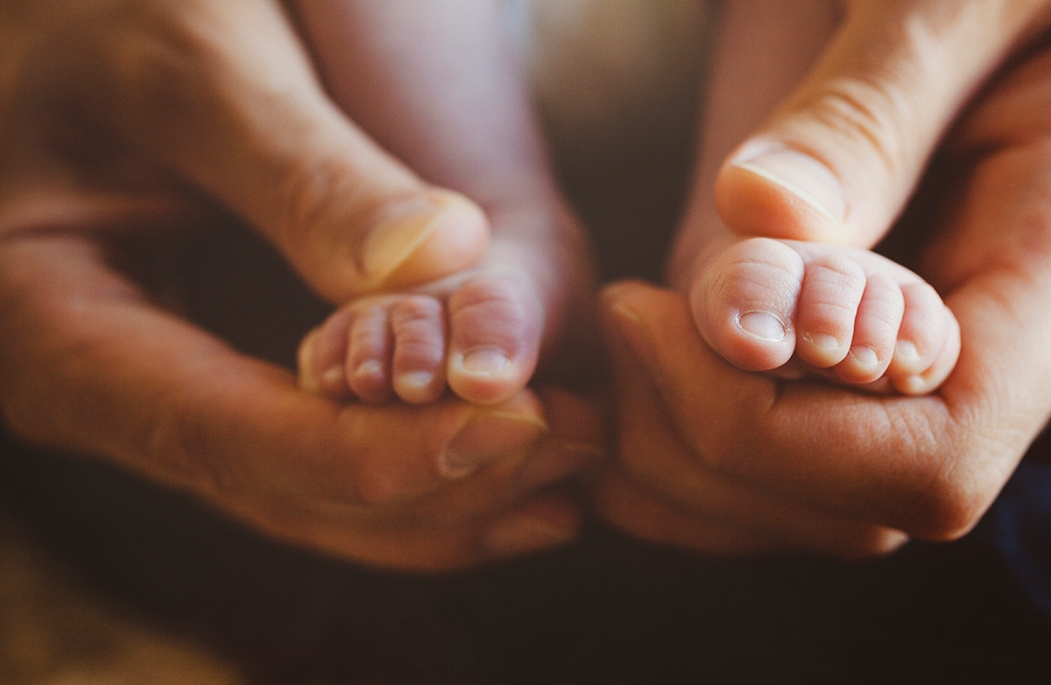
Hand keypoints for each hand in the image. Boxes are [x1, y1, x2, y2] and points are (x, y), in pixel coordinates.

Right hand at [0, 0, 603, 570]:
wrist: (75, 34)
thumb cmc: (107, 23)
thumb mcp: (196, 67)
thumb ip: (305, 170)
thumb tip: (447, 261)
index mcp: (51, 330)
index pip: (236, 437)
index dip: (387, 454)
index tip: (523, 428)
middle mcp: (101, 399)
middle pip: (287, 490)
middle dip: (442, 485)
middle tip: (581, 447)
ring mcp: (158, 408)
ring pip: (312, 499)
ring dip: (448, 497)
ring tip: (576, 468)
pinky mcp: (214, 394)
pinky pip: (317, 463)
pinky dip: (419, 471)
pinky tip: (515, 464)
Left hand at [597, 0, 1050, 556]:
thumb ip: (874, 106)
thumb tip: (756, 213)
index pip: (936, 455)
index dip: (779, 434)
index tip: (661, 322)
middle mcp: (994, 334)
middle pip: (854, 506)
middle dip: (708, 449)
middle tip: (624, 321)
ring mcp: (925, 341)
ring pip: (811, 497)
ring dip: (685, 456)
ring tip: (622, 336)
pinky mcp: (861, 327)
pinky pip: (784, 435)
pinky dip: (685, 425)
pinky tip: (631, 353)